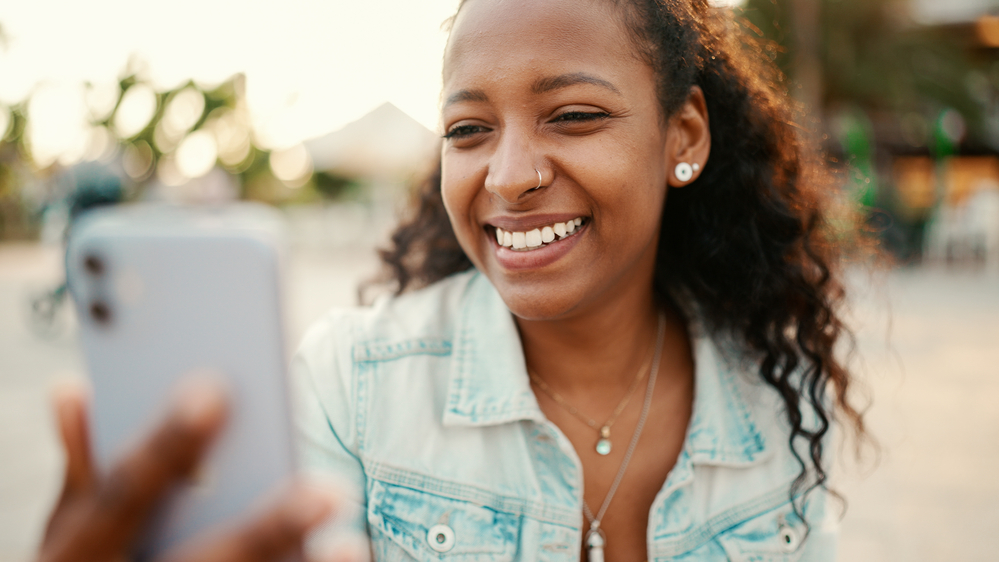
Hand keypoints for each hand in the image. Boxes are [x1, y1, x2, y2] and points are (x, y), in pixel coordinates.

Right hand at [39, 376, 340, 561]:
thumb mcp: (66, 528)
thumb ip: (83, 462)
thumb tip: (74, 383)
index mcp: (79, 552)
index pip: (127, 493)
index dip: (167, 445)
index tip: (215, 389)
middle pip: (205, 559)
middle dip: (267, 527)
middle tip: (330, 490)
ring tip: (351, 541)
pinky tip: (347, 556)